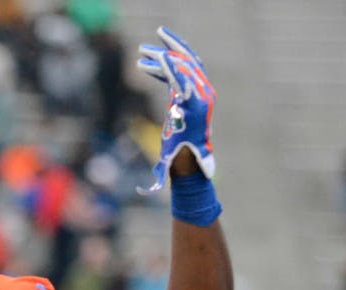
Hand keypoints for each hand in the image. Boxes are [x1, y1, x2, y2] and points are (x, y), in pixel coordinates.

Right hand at [137, 27, 215, 192]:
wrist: (193, 158)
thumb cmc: (178, 160)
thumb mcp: (167, 161)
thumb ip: (159, 174)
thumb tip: (148, 190)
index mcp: (195, 107)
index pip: (182, 79)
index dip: (166, 67)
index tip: (150, 59)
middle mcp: (201, 95)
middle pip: (186, 63)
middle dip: (167, 51)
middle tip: (149, 42)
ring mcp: (199, 92)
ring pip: (184, 64)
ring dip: (164, 55)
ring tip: (144, 51)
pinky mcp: (192, 92)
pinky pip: (181, 72)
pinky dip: (165, 67)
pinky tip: (148, 64)